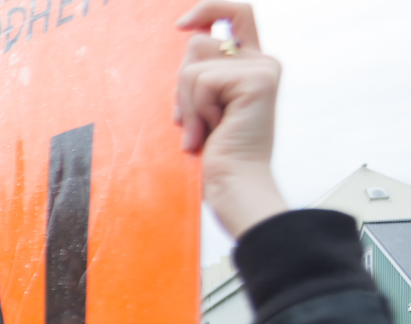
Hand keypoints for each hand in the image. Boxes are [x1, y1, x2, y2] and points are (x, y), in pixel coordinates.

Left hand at [174, 2, 286, 236]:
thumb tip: (187, 35)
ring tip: (205, 129)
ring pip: (195, 63)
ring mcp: (264, 68)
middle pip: (199, 42)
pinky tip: (213, 130)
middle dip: (181, 85)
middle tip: (194, 122)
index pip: (238, 12)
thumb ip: (201, 72)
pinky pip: (201, 80)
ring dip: (187, 102)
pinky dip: (197, 109)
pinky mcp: (258, 79)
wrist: (233, 184)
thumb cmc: (215, 154)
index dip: (210, 8)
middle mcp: (263, 61)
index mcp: (252, 65)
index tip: (181, 25)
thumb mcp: (203, 104)